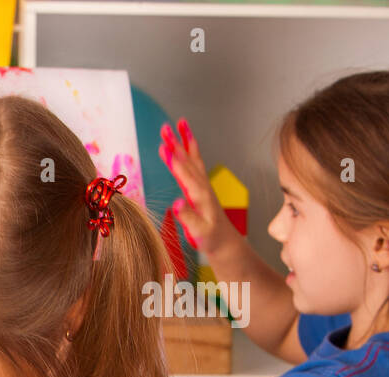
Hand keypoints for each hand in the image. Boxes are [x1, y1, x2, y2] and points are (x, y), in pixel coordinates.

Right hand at [159, 118, 240, 255]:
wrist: (225, 241)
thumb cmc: (210, 238)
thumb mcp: (199, 232)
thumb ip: (188, 217)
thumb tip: (176, 203)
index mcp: (199, 195)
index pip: (184, 174)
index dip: (173, 161)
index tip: (163, 147)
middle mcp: (202, 185)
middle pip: (187, 159)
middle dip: (176, 143)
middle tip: (165, 127)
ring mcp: (202, 184)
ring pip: (192, 157)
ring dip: (184, 140)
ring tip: (179, 123)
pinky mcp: (200, 186)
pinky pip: (194, 163)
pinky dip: (189, 150)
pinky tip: (185, 143)